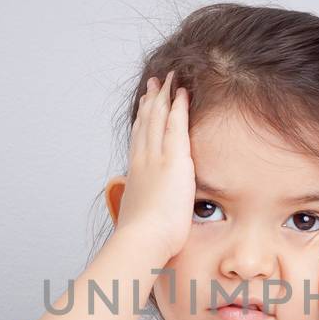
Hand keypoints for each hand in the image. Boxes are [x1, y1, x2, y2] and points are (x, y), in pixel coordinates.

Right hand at [114, 70, 193, 261]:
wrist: (143, 240)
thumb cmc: (143, 238)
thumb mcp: (140, 217)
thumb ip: (144, 208)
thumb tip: (143, 210)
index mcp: (136, 173)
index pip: (139, 139)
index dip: (142, 120)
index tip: (145, 106)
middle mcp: (142, 160)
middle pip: (146, 122)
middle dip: (151, 101)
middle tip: (154, 83)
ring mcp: (156, 157)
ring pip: (158, 118)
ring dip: (164, 96)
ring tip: (168, 79)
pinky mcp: (173, 160)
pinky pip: (176, 125)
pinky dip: (178, 106)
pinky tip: (182, 92)